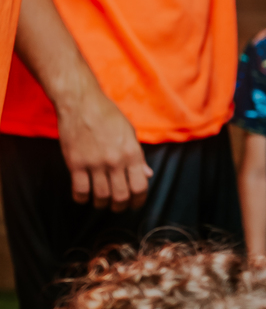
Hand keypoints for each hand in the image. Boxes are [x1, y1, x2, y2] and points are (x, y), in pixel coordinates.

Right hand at [56, 85, 151, 209]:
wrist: (80, 102)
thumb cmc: (107, 115)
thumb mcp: (129, 133)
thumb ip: (138, 157)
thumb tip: (147, 175)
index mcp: (131, 153)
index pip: (140, 186)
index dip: (139, 200)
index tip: (135, 203)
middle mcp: (115, 160)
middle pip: (121, 196)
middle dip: (120, 206)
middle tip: (117, 206)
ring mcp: (94, 163)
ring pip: (101, 196)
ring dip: (102, 203)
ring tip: (101, 201)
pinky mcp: (75, 163)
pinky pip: (80, 190)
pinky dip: (82, 198)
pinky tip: (84, 196)